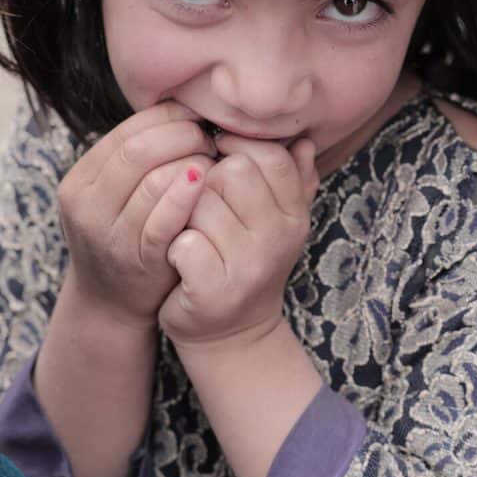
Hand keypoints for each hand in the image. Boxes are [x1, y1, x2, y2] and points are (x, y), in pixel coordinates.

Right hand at [57, 102, 216, 327]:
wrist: (113, 302)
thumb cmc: (130, 235)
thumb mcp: (120, 193)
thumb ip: (141, 157)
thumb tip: (187, 107)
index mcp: (81, 179)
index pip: (129, 131)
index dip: (170, 118)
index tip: (199, 119)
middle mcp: (86, 204)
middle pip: (140, 150)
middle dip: (184, 137)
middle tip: (212, 140)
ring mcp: (108, 233)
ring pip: (153, 179)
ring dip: (193, 163)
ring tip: (215, 164)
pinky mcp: (135, 257)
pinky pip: (164, 217)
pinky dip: (189, 194)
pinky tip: (208, 182)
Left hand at [158, 136, 318, 347]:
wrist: (232, 335)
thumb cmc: (246, 264)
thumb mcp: (276, 223)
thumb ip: (292, 180)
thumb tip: (301, 140)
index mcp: (295, 215)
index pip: (271, 156)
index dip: (237, 147)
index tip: (217, 157)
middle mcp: (280, 238)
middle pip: (231, 172)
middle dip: (207, 183)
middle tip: (204, 207)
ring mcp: (249, 266)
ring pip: (200, 204)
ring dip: (186, 217)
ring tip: (194, 236)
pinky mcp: (214, 290)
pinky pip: (183, 243)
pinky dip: (174, 250)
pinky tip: (182, 263)